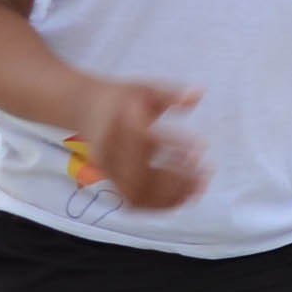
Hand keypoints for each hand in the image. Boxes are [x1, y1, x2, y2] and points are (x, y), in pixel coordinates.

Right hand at [68, 77, 204, 214]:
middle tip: (206, 173)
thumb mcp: (146, 87)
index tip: (202, 147)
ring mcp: (107, 169)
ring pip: (137, 193)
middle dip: (176, 178)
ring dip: (170, 196)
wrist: (86, 107)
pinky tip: (184, 197)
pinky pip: (135, 201)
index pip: (144, 138)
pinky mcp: (110, 181)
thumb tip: (198, 94)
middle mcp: (108, 149)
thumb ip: (171, 93)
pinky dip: (160, 204)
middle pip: (139, 174)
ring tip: (200, 187)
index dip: (174, 145)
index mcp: (117, 123)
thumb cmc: (122, 97)